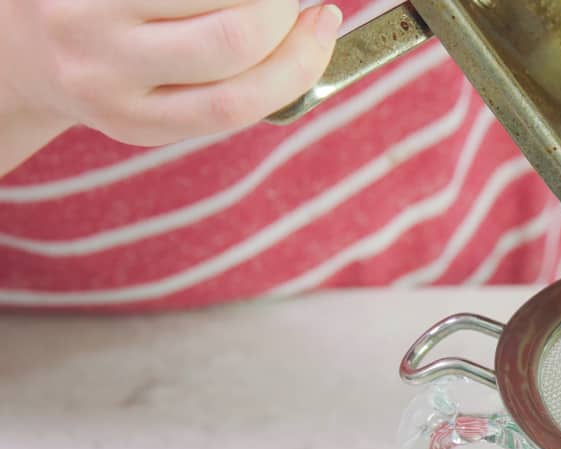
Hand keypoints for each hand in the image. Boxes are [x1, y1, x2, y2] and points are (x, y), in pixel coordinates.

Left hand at [0, 0, 339, 150]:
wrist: (18, 43)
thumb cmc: (117, 68)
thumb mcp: (163, 100)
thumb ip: (234, 85)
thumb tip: (315, 34)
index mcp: (138, 120)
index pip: (238, 100)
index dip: (300, 60)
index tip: (325, 24)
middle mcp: (104, 71)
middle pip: (234, 39)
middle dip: (281, 13)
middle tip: (283, 3)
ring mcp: (85, 14)